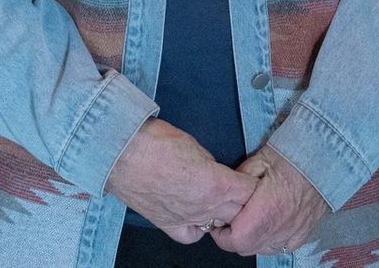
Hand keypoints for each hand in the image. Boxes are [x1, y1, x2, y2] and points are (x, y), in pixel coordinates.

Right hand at [105, 119, 256, 242]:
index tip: (255, 179)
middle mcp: (206, 207)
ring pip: (219, 225)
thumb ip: (213, 165)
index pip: (250, 192)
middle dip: (245, 201)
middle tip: (242, 190)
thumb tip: (219, 173)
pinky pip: (193, 235)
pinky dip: (200, 228)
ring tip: (223, 201)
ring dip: (225, 214)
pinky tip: (198, 216)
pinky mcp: (168, 224)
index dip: (255, 184)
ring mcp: (187, 218)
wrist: (122, 153)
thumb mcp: (196, 146)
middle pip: (240, 212)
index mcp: (216, 184)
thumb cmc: (156, 142)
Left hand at [211, 144, 329, 256]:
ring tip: (250, 220)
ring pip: (263, 249)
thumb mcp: (259, 160)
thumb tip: (224, 194)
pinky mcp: (304, 234)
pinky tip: (269, 225)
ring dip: (252, 239)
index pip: (236, 241)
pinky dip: (271, 240)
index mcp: (267, 210)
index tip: (218, 221)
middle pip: (247, 248)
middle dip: (234, 237)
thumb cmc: (293, 155)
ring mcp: (294, 233)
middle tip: (231, 219)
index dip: (221, 235)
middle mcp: (280, 228)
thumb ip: (239, 180)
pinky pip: (282, 247)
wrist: (327, 159)